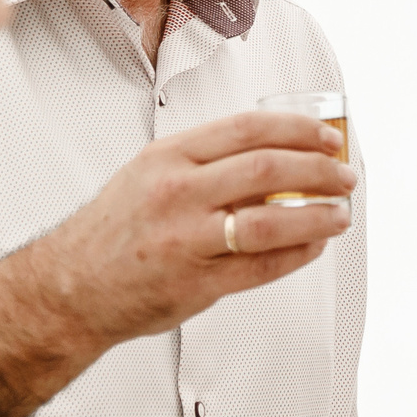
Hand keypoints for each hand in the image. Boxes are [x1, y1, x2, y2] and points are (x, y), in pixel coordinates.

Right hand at [11, 111, 354, 341]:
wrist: (70, 287)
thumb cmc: (117, 229)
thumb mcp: (151, 175)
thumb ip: (207, 163)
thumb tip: (279, 153)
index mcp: (168, 157)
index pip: (247, 129)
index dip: (298, 130)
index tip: (329, 137)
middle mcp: (176, 192)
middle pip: (267, 169)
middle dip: (319, 171)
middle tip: (346, 177)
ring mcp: (186, 239)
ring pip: (271, 220)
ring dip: (318, 215)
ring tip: (341, 214)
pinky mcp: (195, 282)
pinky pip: (263, 266)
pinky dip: (298, 254)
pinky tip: (314, 246)